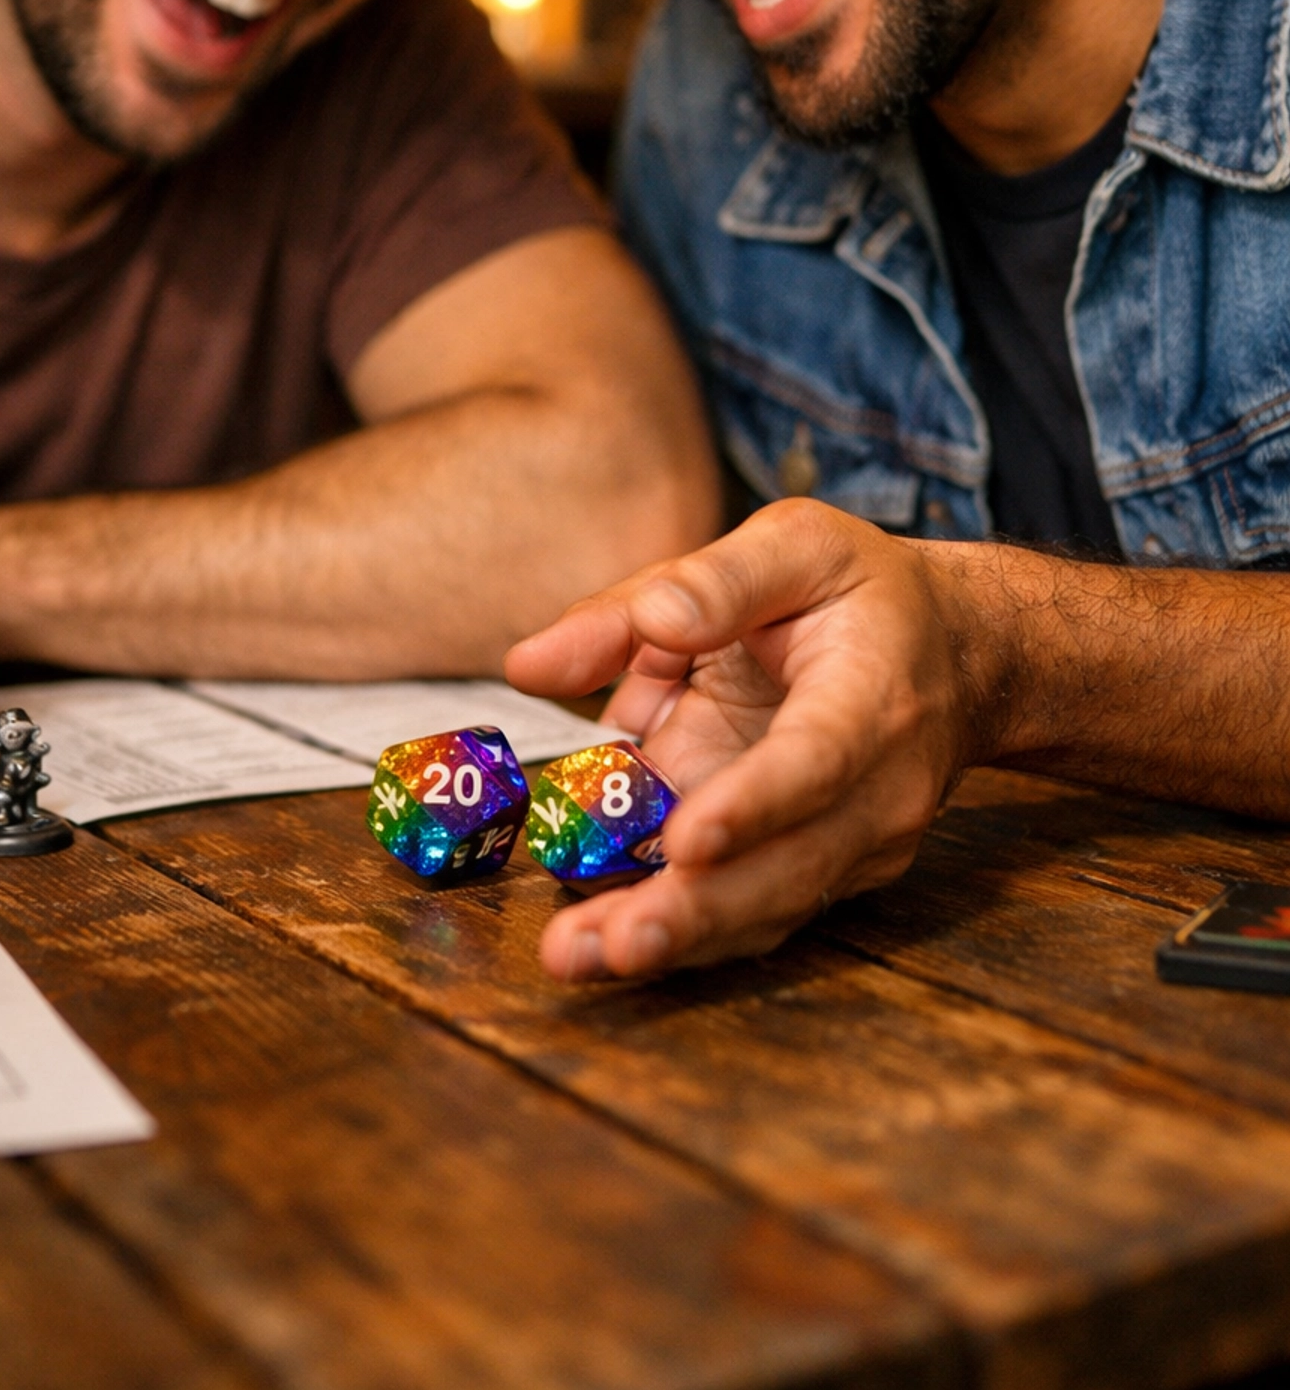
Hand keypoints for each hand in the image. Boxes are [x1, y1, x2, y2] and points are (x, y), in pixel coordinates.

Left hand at [505, 499, 990, 980]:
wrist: (961, 654)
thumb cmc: (863, 592)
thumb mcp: (791, 547)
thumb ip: (684, 589)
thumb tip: (542, 661)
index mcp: (871, 696)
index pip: (816, 760)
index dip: (754, 804)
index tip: (685, 841)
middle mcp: (878, 790)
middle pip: (789, 866)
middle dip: (696, 909)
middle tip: (609, 942)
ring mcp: (855, 843)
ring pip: (766, 907)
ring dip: (675, 940)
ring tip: (580, 956)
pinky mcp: (821, 869)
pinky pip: (752, 911)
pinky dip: (683, 936)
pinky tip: (601, 947)